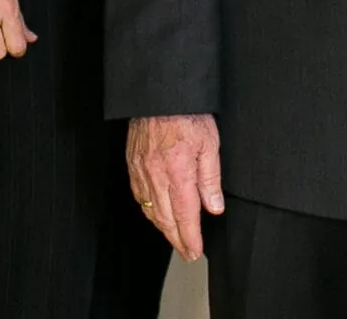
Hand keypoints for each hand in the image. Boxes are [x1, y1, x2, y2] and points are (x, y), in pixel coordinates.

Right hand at [127, 113, 224, 260]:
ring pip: (150, 210)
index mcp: (178, 172)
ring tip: (174, 238)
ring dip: (163, 228)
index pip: (185, 215)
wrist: (159, 94)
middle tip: (187, 252)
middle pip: (166, 218)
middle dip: (177, 239)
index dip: (190, 237)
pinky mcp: (132, 163)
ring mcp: (141, 170)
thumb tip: (214, 207)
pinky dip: (148, 210)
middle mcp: (157, 175)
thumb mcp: (209, 144)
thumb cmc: (187, 114)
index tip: (195, 251)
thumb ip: (210, 179)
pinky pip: (138, 195)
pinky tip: (156, 213)